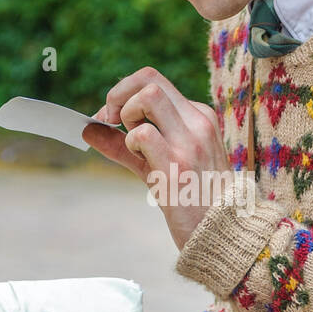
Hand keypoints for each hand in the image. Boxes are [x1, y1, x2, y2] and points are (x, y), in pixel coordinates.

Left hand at [81, 65, 234, 249]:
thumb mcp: (163, 162)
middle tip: (110, 121)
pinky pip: (143, 135)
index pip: (154, 81)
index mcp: (198, 117)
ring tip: (130, 142)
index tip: (109, 117)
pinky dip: (129, 143)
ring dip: (126, 114)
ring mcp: (189, 143)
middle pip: (149, 78)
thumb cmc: (194, 199)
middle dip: (118, 95)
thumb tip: (89, 130)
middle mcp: (197, 123)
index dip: (123, 93)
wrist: (223, 233)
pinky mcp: (177, 167)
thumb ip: (126, 144)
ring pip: (148, 95)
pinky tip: (138, 161)